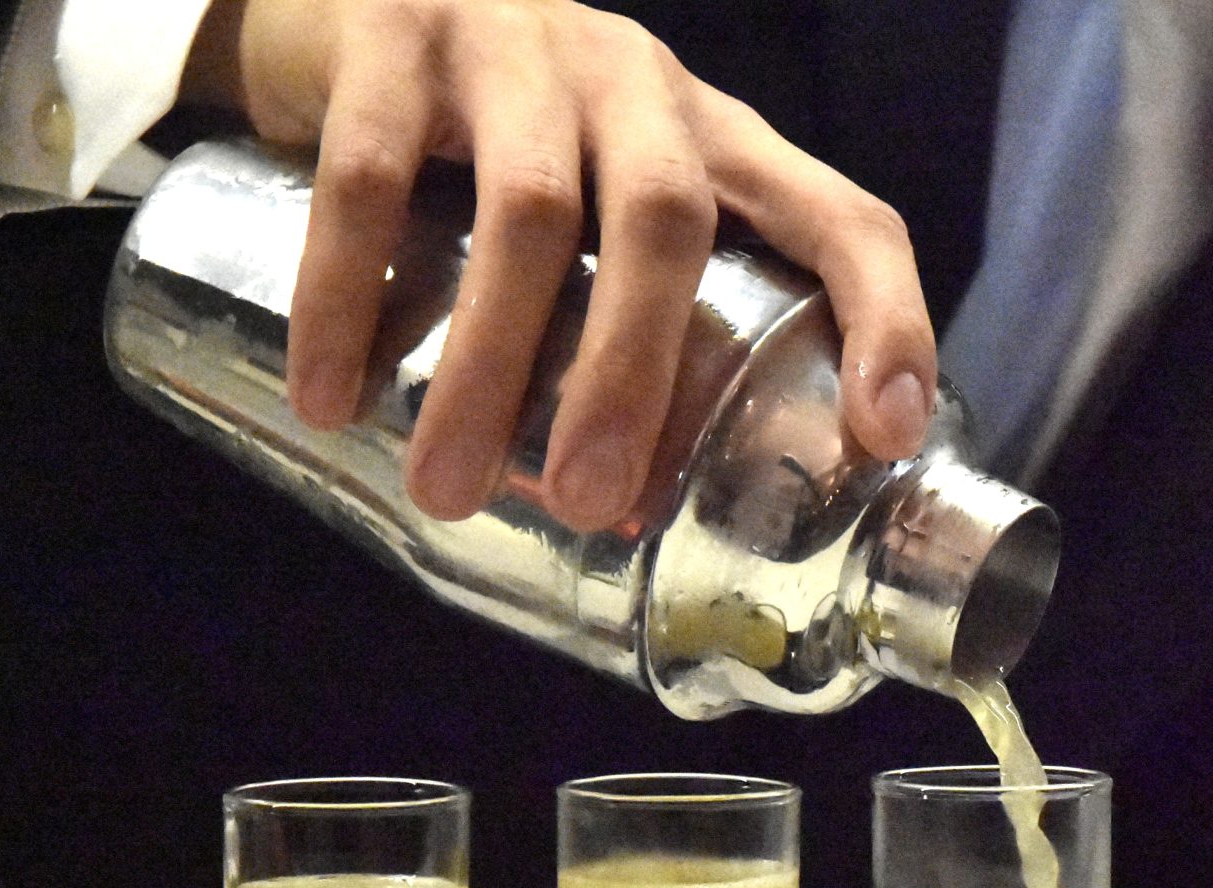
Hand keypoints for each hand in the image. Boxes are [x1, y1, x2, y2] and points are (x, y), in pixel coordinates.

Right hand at [183, 0, 937, 526]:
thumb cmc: (499, 138)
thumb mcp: (603, 204)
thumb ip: (632, 321)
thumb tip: (624, 515)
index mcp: (713, 138)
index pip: (841, 216)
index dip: (884, 319)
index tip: (884, 435)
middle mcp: (634, 82)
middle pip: (666, 222)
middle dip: (636, 374)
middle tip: (590, 504)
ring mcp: (515, 47)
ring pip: (527, 212)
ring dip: (489, 364)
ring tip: (449, 485)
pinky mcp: (388, 33)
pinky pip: (371, 175)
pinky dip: (348, 294)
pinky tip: (328, 396)